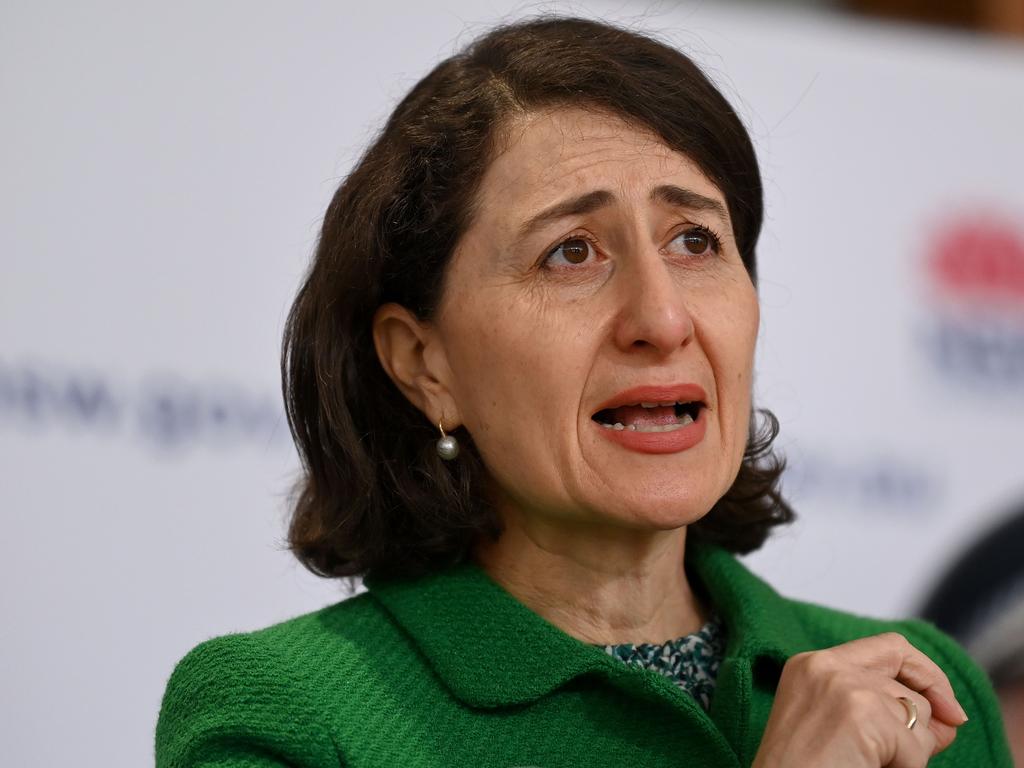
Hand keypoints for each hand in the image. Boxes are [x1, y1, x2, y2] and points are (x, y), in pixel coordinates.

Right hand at [751, 632, 968, 767]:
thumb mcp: (841, 730)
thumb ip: (887, 713)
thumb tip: (949, 718)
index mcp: (811, 665)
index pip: (889, 648)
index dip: (926, 674)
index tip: (947, 707)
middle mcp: (825, 665)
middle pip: (908, 685)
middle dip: (924, 723)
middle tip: (914, 756)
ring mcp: (844, 685)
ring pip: (916, 715)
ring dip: (908, 752)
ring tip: (867, 764)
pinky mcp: (860, 712)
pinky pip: (915, 746)